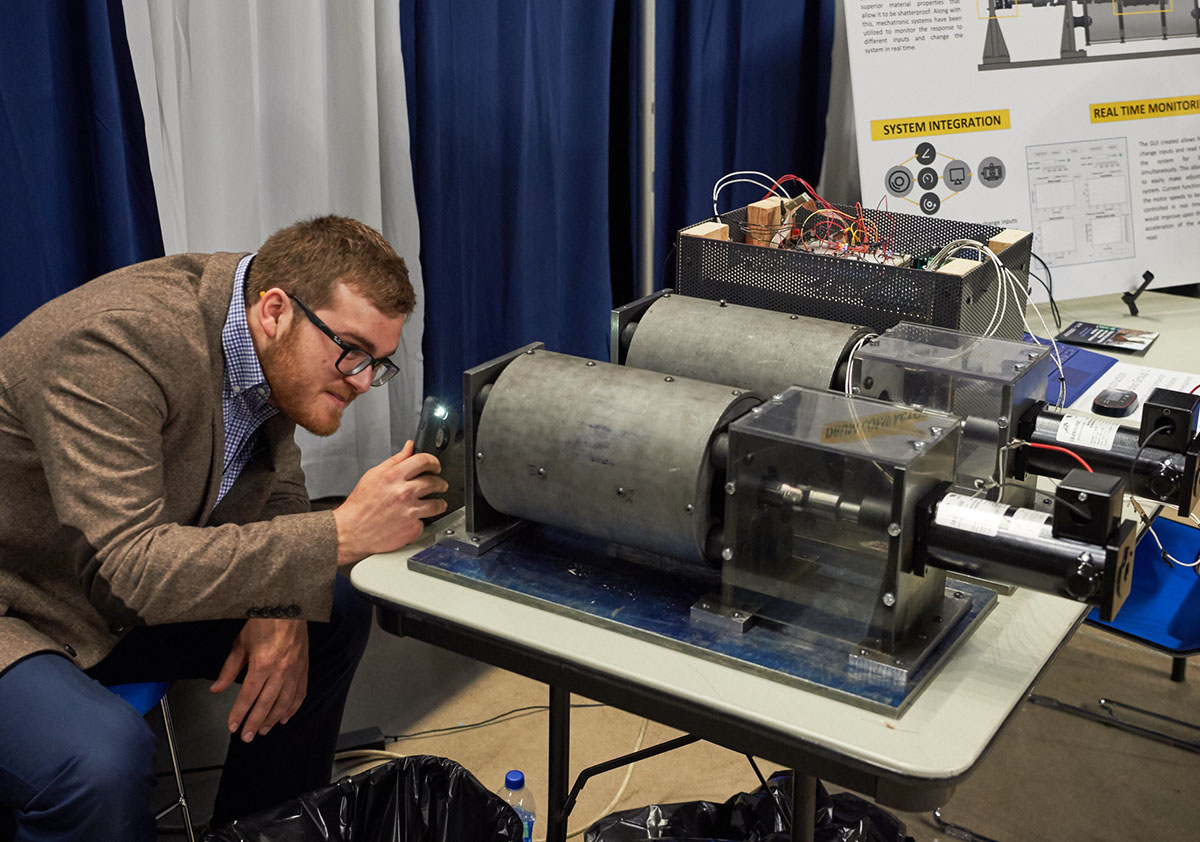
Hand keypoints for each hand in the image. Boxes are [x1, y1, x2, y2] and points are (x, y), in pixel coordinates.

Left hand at [210, 618, 308, 742]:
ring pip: (285, 702)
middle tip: (247, 737)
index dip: (239, 713)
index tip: (232, 726)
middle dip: (255, 722)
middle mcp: (280, 670)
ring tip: (263, 730)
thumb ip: (229, 669)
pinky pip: (300, 693)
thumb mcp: (241, 643)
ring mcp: (295, 670)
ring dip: (273, 718)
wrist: (289, 606)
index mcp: (262, 663)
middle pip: (267, 703)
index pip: (248, 696)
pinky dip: (293, 707)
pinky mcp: (304, 668)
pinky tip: (285, 717)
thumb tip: (216, 689)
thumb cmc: (263, 621)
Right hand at [333, 439, 448, 564]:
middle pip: (435, 482)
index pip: (424, 461)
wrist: (351, 531)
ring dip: (439, 503)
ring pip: (437, 505)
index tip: (435, 466)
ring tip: (436, 504)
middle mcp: (404, 493)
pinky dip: (421, 521)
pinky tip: (413, 519)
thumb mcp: (374, 476)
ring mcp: (410, 512)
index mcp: (394, 477)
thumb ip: (395, 460)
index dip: (434, 462)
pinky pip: (425, 522)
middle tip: (440, 485)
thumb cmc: (360, 505)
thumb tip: (409, 447)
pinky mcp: (412, 529)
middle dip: (440, 483)